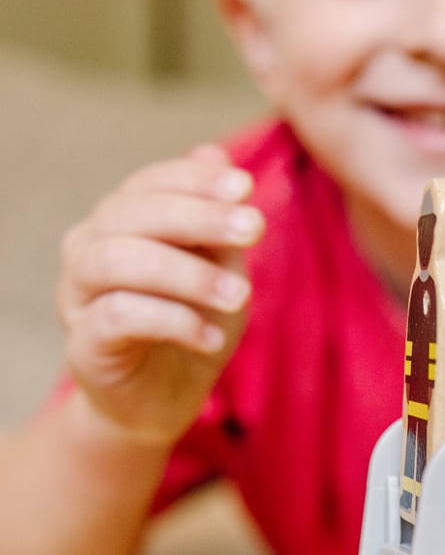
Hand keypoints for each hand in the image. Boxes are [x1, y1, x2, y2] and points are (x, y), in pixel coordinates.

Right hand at [57, 144, 263, 444]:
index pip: (149, 183)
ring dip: (187, 274)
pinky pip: (117, 316)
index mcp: (122, 222)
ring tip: (240, 297)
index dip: (194, 180)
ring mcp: (79, 295)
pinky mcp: (83, 342)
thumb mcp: (220, 272)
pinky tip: (212, 337)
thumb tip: (216, 153)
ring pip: (116, 260)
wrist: (163, 401)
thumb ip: (218, 224)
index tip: (246, 187)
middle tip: (254, 229)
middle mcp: (90, 248)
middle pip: (131, 214)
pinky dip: (172, 322)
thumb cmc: (194, 327)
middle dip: (198, 217)